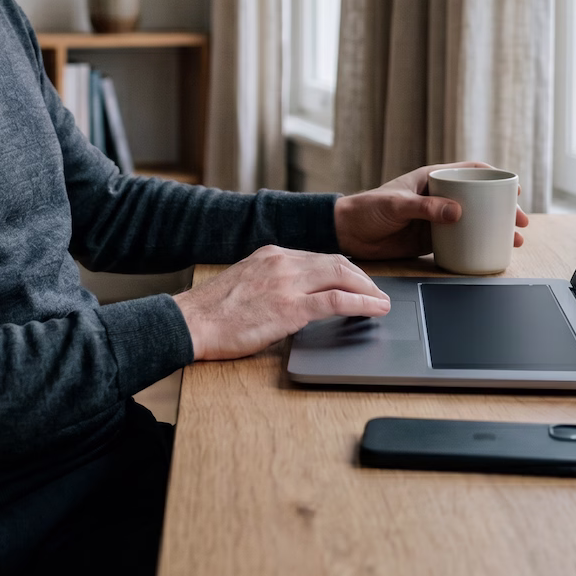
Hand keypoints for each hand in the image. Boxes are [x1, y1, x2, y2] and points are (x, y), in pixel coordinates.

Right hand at [171, 244, 390, 360]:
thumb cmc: (213, 311)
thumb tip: (294, 295)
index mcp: (272, 254)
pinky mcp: (290, 307)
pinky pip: (336, 300)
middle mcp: (282, 261)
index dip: (343, 270)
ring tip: (382, 301)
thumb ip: (272, 281)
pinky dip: (361, 303)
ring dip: (368, 289)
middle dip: (362, 278)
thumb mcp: (246, 282)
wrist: (193, 322)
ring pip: (341, 276)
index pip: (318, 256)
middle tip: (377, 292)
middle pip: (336, 262)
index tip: (356, 281)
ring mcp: (287, 282)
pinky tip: (375, 310)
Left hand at [333, 162, 528, 259]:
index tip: (515, 189)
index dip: (495, 178)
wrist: (348, 233)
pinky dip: (478, 244)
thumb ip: (426, 208)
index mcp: (432, 178)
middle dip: (503, 208)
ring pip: (474, 220)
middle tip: (521, 222)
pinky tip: (490, 253)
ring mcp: (437, 218)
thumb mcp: (398, 205)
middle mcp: (438, 197)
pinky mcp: (431, 238)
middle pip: (479, 198)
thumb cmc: (368, 209)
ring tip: (515, 241)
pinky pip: (461, 240)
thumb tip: (460, 212)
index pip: (470, 172)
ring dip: (495, 229)